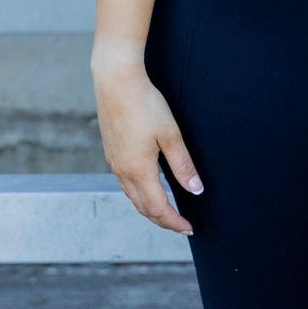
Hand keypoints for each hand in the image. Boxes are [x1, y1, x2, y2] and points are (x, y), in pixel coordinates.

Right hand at [92, 61, 203, 235]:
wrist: (115, 81)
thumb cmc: (145, 104)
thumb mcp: (170, 134)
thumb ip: (182, 164)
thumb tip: (196, 190)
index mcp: (138, 170)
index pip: (158, 208)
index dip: (174, 221)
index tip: (189, 228)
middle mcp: (123, 171)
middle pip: (143, 207)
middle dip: (162, 219)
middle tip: (181, 224)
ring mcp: (114, 162)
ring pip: (132, 196)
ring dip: (149, 208)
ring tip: (166, 210)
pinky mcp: (111, 151)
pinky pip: (125, 182)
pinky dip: (139, 193)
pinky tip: (148, 185)